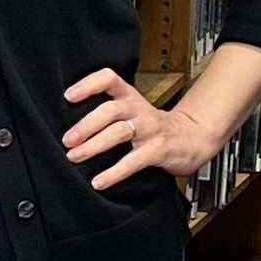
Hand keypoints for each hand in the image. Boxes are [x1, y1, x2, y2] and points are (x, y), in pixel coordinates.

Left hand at [63, 68, 223, 189]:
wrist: (193, 137)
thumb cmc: (153, 126)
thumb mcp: (132, 111)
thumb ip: (107, 112)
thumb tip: (69, 126)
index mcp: (129, 97)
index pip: (109, 79)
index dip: (89, 84)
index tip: (68, 96)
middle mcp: (139, 109)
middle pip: (109, 110)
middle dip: (85, 125)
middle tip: (66, 140)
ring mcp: (150, 129)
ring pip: (119, 132)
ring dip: (94, 145)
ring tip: (74, 157)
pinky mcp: (159, 150)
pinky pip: (134, 160)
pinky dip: (115, 172)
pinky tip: (99, 181)